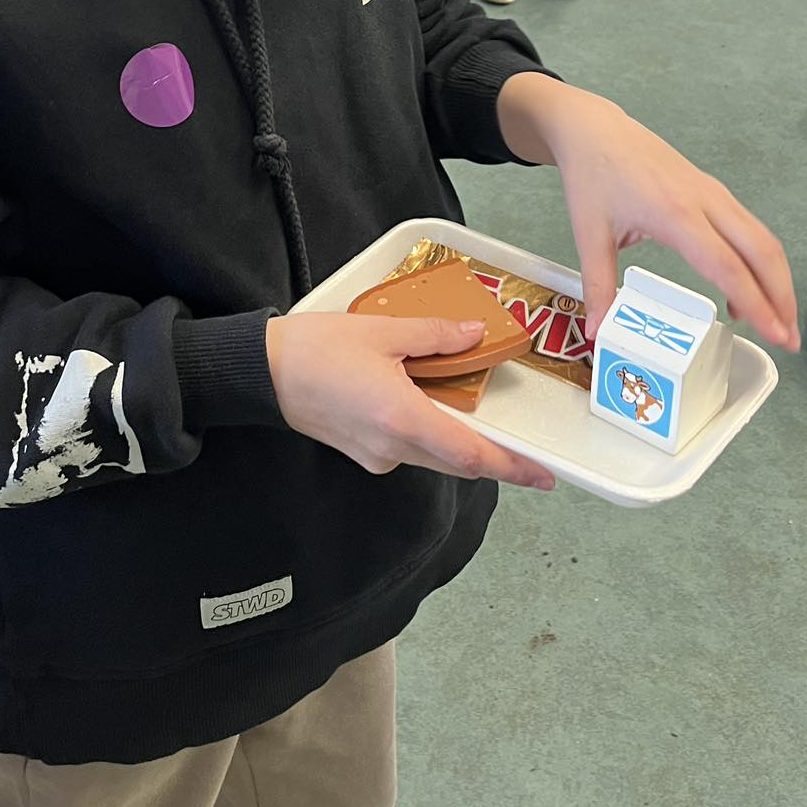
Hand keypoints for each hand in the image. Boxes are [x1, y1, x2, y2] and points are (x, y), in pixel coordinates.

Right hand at [266, 312, 554, 489]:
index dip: (511, 466)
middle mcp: (392, 447)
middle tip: (526, 453)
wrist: (264, 373)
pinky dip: (430, 432)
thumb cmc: (316, 349)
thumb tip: (474, 335)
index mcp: (402, 418)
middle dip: (494, 457)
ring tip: (476, 411)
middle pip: (458, 461)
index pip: (470, 454)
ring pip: (435, 457)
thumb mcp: (383, 331)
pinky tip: (429, 402)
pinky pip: (411, 449)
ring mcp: (377, 455)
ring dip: (460, 442)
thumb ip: (435, 336)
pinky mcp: (364, 453)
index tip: (542, 475)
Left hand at [496, 76, 800, 351]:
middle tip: (787, 341)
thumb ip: (597, 286)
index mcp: (675, 214)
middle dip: (782, 297)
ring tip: (775, 322)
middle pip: (762, 251)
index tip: (776, 337)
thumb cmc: (592, 177)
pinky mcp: (714, 191)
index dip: (756, 304)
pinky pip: (749, 228)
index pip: (728, 267)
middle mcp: (706, 201)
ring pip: (762, 238)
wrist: (595, 129)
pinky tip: (744, 291)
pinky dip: (760, 261)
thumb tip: (598, 333)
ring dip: (776, 280)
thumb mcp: (587, 233)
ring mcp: (714, 193)